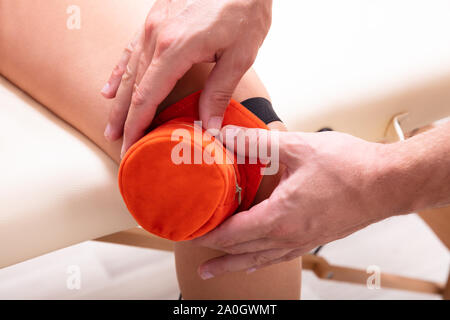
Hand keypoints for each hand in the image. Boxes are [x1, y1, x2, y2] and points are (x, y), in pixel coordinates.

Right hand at [101, 0, 272, 157]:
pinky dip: (119, 71)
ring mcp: (152, 25)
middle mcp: (156, 36)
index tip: (130, 147)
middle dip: (124, 119)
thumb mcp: (240, 55)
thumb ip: (219, 91)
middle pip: (133, 87)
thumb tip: (210, 126)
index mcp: (175, 48)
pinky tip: (109, 88)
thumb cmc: (244, 8)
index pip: (147, 97)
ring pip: (128, 70)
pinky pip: (130, 49)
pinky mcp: (156, 18)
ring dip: (118, 101)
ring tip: (112, 125)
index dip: (137, 125)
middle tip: (119, 145)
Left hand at [191, 126, 395, 279]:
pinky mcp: (315, 238)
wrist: (389, 183)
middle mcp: (289, 237)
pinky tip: (256, 259)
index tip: (190, 234)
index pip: (232, 235)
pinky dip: (260, 259)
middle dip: (216, 254)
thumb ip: (256, 141)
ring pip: (260, 259)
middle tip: (195, 258)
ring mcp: (303, 241)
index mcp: (280, 218)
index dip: (208, 235)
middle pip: (242, 252)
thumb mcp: (296, 147)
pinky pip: (280, 255)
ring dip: (234, 263)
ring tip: (215, 271)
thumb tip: (224, 133)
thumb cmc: (349, 167)